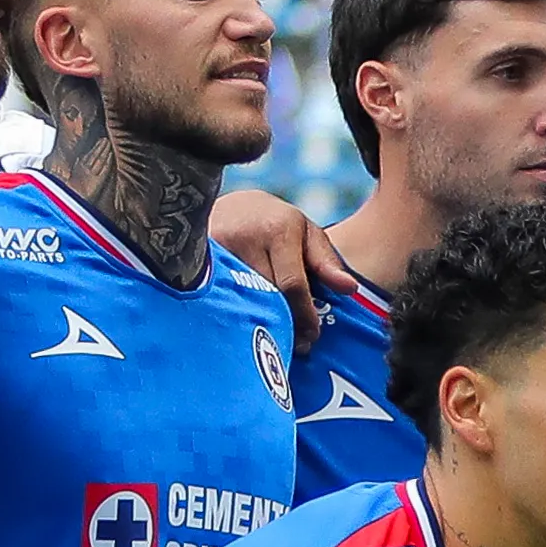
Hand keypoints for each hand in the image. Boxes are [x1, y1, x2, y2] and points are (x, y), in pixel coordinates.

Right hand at [208, 187, 336, 350]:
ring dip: (257, 323)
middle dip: (284, 325)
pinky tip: (243, 322)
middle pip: (266, 297)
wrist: (225, 200)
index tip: (312, 338)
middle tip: (295, 346)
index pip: (292, 286)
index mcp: (278, 231)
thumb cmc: (275, 224)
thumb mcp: (306, 234)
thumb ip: (327, 262)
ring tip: (271, 338)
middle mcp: (245, 238)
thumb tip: (350, 288)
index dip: (303, 317)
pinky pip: (217, 296)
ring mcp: (216, 249)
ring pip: (240, 301)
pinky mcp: (196, 259)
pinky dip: (233, 312)